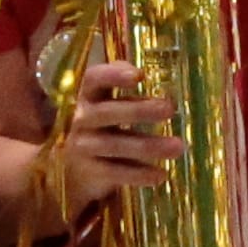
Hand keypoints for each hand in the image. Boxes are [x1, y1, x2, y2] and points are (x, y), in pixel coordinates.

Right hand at [41, 61, 181, 222]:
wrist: (69, 170)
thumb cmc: (97, 125)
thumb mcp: (103, 102)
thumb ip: (119, 83)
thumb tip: (147, 71)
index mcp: (87, 96)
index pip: (93, 79)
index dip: (113, 75)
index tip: (138, 75)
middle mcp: (82, 119)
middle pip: (109, 112)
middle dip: (139, 110)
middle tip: (170, 108)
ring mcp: (84, 147)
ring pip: (116, 145)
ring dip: (149, 145)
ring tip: (178, 146)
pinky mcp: (91, 173)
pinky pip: (117, 173)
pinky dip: (140, 174)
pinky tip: (162, 174)